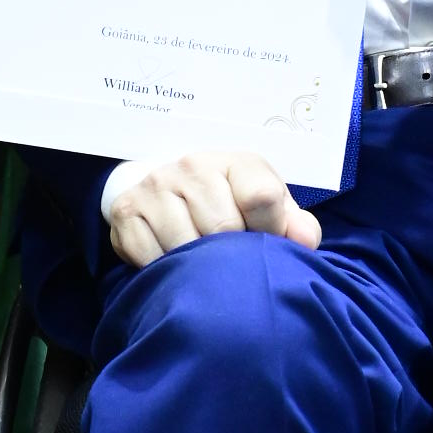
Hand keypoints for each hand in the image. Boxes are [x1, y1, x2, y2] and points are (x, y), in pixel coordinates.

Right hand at [106, 150, 320, 268]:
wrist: (170, 191)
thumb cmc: (229, 205)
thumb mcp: (268, 209)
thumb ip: (295, 225)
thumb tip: (305, 241)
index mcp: (237, 162)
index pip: (262, 197)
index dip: (270, 232)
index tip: (263, 242)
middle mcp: (193, 165)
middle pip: (223, 228)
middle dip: (231, 255)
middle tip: (229, 260)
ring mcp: (157, 185)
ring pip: (185, 245)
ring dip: (196, 266)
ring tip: (202, 263)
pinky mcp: (128, 210)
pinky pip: (151, 256)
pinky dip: (164, 270)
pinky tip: (173, 262)